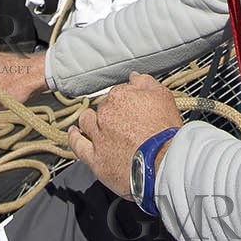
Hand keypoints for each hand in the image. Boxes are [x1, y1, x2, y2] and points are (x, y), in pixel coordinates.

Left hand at [67, 72, 180, 197]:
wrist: (164, 163)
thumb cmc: (166, 131)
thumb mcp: (163, 97)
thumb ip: (145, 82)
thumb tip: (133, 76)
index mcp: (120, 96)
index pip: (118, 93)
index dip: (126, 102)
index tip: (133, 110)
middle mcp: (105, 113)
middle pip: (103, 107)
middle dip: (111, 112)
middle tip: (124, 122)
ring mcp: (98, 136)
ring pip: (86, 122)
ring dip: (90, 121)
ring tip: (96, 125)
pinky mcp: (95, 158)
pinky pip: (78, 145)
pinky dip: (74, 138)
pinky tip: (75, 133)